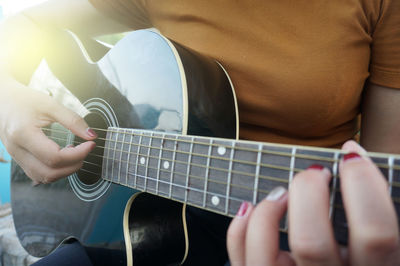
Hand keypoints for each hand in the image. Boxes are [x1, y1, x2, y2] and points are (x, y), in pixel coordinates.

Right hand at [0, 77, 95, 183]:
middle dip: (73, 166)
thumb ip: (73, 120)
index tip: (91, 144)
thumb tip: (92, 136)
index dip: (78, 154)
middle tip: (85, 151)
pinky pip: (37, 174)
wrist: (1, 100)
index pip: (54, 157)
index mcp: (23, 134)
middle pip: (49, 172)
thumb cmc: (23, 100)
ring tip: (75, 153)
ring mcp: (15, 156)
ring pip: (43, 177)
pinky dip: (54, 171)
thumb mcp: (50, 105)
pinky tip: (63, 157)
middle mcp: (17, 149)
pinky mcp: (18, 159)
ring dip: (64, 171)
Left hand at [227, 140, 399, 264]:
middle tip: (314, 173)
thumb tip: (352, 156)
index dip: (363, 186)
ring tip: (281, 192)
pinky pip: (241, 257)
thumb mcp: (376, 246)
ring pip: (266, 252)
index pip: (376, 233)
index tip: (350, 158)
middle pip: (311, 241)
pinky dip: (240, 228)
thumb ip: (369, 211)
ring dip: (268, 210)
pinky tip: (250, 208)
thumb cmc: (357, 257)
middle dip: (308, 193)